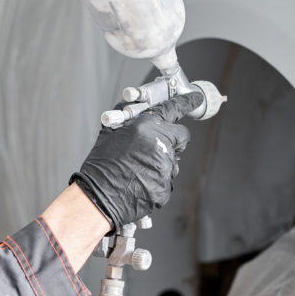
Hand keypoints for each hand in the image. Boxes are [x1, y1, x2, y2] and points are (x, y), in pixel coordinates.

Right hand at [72, 92, 202, 228]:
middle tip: (155, 146)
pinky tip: (140, 182)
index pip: (173, 108)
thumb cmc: (101, 165)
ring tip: (138, 169)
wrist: (98, 197)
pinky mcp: (166, 186)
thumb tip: (134, 103)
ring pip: (172, 159)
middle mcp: (159, 144)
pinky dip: (156, 180)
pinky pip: (166, 179)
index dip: (186, 102)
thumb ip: (126, 114)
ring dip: (160, 162)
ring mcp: (165, 166)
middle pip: (181, 135)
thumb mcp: (110, 131)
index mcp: (145, 127)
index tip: (196, 98)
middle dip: (173, 139)